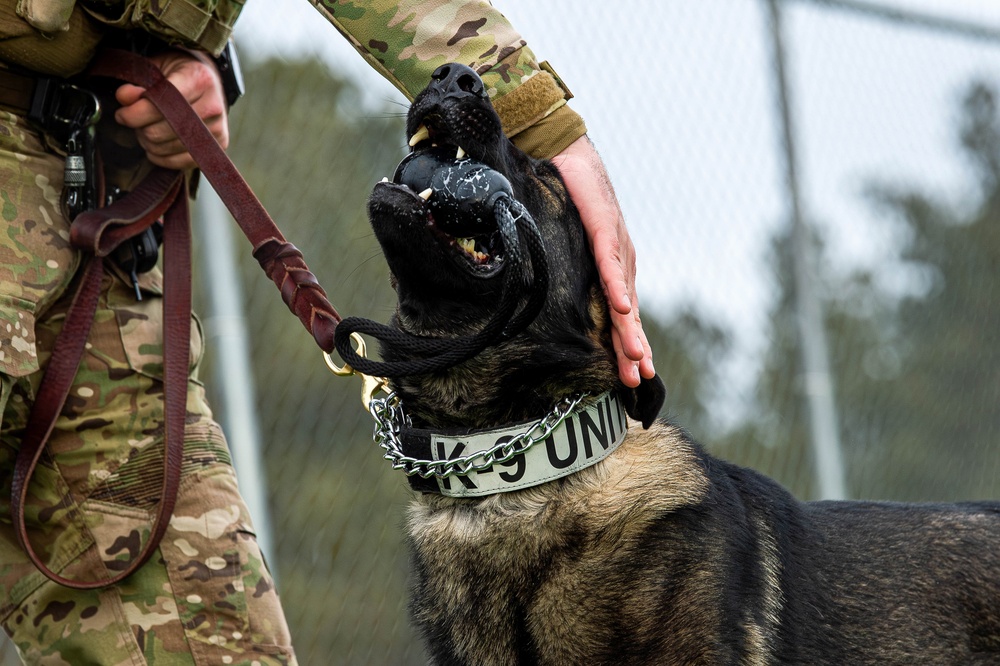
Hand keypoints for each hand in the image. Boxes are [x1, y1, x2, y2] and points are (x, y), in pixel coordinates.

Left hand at [114, 49, 228, 169]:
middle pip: (161, 130)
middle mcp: (213, 105)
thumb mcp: (158, 69)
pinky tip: (156, 146)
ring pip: (167, 147)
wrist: (210, 83)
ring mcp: (217, 128)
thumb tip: (124, 97)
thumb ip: (138, 82)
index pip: (161, 103)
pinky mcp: (219, 146)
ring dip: (149, 143)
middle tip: (136, 122)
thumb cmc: (180, 74)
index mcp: (199, 79)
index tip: (122, 114)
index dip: (135, 113)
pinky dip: (161, 158)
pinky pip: (181, 162)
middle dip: (140, 129)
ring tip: (147, 130)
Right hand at [551, 135, 654, 387]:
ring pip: (624, 297)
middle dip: (633, 351)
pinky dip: (617, 287)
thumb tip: (546, 302)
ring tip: (635, 358)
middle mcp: (620, 265)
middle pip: (628, 316)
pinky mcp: (605, 229)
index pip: (622, 317)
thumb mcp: (567, 247)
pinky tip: (623, 308)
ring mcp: (616, 249)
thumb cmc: (568, 200)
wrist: (570, 157)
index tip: (633, 377)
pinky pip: (611, 265)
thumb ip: (566, 274)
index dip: (627, 346)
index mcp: (612, 272)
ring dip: (629, 330)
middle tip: (637, 382)